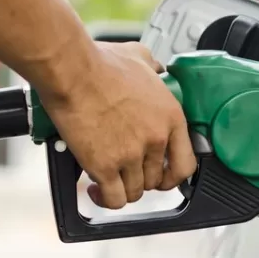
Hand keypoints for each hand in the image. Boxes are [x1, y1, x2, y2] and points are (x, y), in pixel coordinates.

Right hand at [40, 41, 196, 208]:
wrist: (73, 71)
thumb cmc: (100, 63)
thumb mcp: (140, 58)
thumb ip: (154, 67)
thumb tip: (156, 68)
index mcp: (170, 117)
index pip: (186, 163)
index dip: (173, 176)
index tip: (163, 176)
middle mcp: (155, 139)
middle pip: (156, 180)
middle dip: (141, 179)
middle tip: (126, 171)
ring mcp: (131, 155)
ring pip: (135, 192)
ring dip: (122, 188)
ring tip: (109, 179)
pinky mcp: (105, 166)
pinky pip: (114, 199)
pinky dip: (105, 199)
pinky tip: (96, 189)